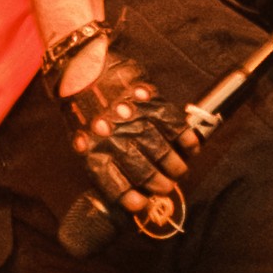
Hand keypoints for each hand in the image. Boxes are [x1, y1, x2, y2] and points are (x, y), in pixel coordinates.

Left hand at [59, 40, 201, 217]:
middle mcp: (114, 137)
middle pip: (143, 171)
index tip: (141, 205)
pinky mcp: (149, 99)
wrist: (81, 67)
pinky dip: (187, 138)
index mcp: (93, 150)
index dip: (130, 198)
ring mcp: (133, 118)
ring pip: (162, 151)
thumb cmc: (84, 109)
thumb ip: (103, 160)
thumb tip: (130, 187)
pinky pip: (174, 124)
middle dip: (159, 184)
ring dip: (175, 166)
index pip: (113, 183)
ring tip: (179, 170)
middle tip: (166, 186)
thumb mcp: (82, 136)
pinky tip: (191, 147)